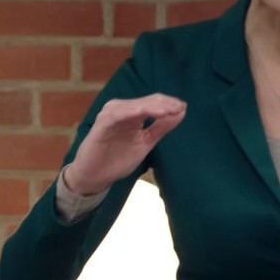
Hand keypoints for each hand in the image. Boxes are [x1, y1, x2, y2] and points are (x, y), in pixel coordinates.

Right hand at [64, 93, 186, 196]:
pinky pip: (118, 114)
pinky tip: (146, 112)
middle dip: (164, 104)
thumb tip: (181, 112)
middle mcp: (121, 110)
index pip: (153, 103)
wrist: (95, 177)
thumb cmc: (117, 160)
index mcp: (132, 114)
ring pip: (134, 105)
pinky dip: (133, 111)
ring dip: (152, 106)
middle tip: (179, 106)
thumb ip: (161, 128)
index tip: (184, 107)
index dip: (168, 104)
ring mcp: (110, 115)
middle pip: (146, 101)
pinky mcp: (102, 124)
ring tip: (168, 109)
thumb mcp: (145, 143)